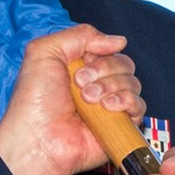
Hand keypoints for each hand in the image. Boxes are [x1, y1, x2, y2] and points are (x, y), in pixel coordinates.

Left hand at [0, 25, 142, 174]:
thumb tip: (119, 41)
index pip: (108, 48)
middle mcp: (97, 85)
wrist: (37, 139)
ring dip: (111, 86)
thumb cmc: (34, 100)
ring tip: (88, 100)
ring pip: (133, 82)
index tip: (80, 63)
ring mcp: (109, 106)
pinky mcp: (119, 127)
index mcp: (80, 67)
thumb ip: (80, 35)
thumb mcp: (45, 52)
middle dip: (104, 69)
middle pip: (124, 63)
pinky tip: (107, 107)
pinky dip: (126, 101)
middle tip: (80, 84)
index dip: (99, 51)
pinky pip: (139, 106)